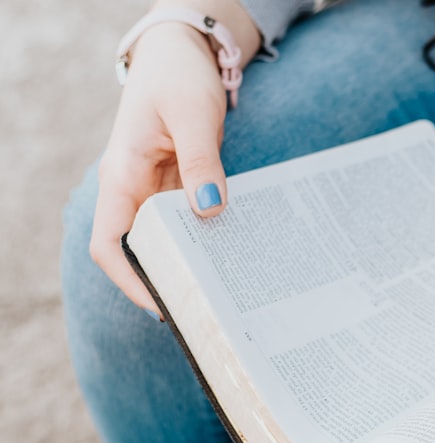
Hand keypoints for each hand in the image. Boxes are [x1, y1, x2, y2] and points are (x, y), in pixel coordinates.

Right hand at [92, 22, 232, 314]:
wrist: (183, 54)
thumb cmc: (180, 78)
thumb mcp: (193, 115)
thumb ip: (201, 162)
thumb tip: (209, 211)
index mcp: (121, 175)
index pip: (110, 243)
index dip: (130, 279)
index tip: (160, 304)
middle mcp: (133, 189)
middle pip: (141, 250)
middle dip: (168, 279)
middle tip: (209, 307)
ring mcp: (155, 189)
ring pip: (167, 239)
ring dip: (192, 262)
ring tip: (228, 289)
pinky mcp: (178, 186)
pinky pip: (188, 221)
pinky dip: (207, 238)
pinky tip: (235, 252)